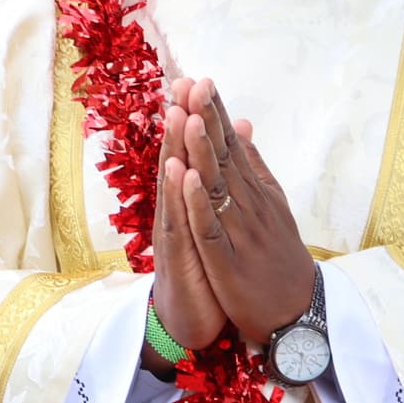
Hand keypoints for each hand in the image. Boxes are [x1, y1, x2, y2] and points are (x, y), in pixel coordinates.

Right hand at [147, 94, 227, 375]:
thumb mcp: (210, 223)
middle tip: (184, 82)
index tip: (198, 80)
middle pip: (177, 159)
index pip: (190, 152)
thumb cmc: (201, 270)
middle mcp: (176, 210)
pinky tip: (179, 173)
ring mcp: (174, 232)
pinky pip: (179, 224)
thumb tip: (230, 141)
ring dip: (175, 149)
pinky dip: (179, 198)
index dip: (194, 117)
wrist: (186, 322)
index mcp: (188, 202)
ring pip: (173, 185)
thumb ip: (215, 182)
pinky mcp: (178, 257)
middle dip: (182, 121)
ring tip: (179, 114)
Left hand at [176, 78, 316, 344]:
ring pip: (217, 186)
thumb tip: (242, 125)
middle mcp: (251, 206)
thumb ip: (255, 167)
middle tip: (193, 83)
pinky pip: (210, 228)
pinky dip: (199, 202)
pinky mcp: (229, 262)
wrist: (300, 314)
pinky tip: (188, 178)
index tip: (201, 79)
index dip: (216, 113)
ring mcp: (240, 233)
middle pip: (225, 157)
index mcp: (257, 193)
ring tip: (187, 117)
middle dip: (206, 119)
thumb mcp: (274, 206)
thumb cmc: (280, 259)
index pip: (234, 145)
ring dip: (201, 151)